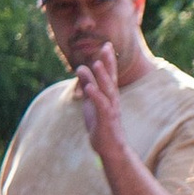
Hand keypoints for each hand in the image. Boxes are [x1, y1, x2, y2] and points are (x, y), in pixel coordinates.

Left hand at [73, 44, 121, 160]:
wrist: (110, 149)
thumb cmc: (101, 126)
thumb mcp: (90, 103)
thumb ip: (87, 86)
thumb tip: (81, 69)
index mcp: (109, 96)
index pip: (109, 75)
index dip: (108, 61)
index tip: (107, 45)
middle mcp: (112, 100)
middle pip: (110, 79)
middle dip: (109, 63)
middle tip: (107, 46)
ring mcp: (110, 110)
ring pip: (106, 90)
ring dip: (102, 76)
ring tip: (96, 63)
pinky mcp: (106, 120)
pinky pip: (100, 106)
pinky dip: (95, 96)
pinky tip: (89, 87)